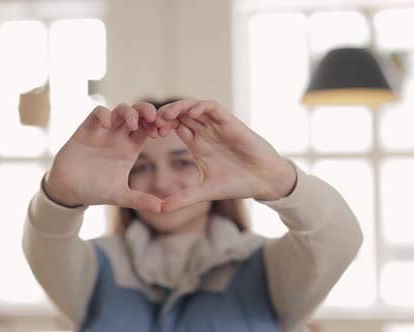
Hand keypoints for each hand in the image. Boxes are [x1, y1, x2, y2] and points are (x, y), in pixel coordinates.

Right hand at [44, 102, 162, 212]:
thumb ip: (141, 200)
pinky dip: (103, 114)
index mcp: (130, 148)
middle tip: (152, 118)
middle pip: (137, 113)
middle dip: (146, 110)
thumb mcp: (120, 196)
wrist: (68, 191)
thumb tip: (163, 210)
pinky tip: (106, 124)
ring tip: (132, 124)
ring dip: (128, 111)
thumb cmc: (94, 190)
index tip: (162, 132)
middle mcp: (118, 137)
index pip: (148, 127)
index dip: (157, 125)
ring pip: (119, 110)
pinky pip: (97, 113)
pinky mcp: (86, 130)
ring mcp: (103, 132)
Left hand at [155, 100, 296, 211]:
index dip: (160, 127)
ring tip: (165, 116)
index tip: (149, 135)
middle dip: (164, 115)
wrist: (264, 181)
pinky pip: (212, 107)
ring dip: (178, 108)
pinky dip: (200, 106)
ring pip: (193, 107)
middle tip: (151, 122)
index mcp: (197, 144)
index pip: (174, 127)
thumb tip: (161, 210)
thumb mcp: (204, 192)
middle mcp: (205, 132)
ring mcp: (217, 126)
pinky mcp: (230, 123)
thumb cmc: (237, 184)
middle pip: (180, 114)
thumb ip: (184, 198)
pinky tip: (190, 112)